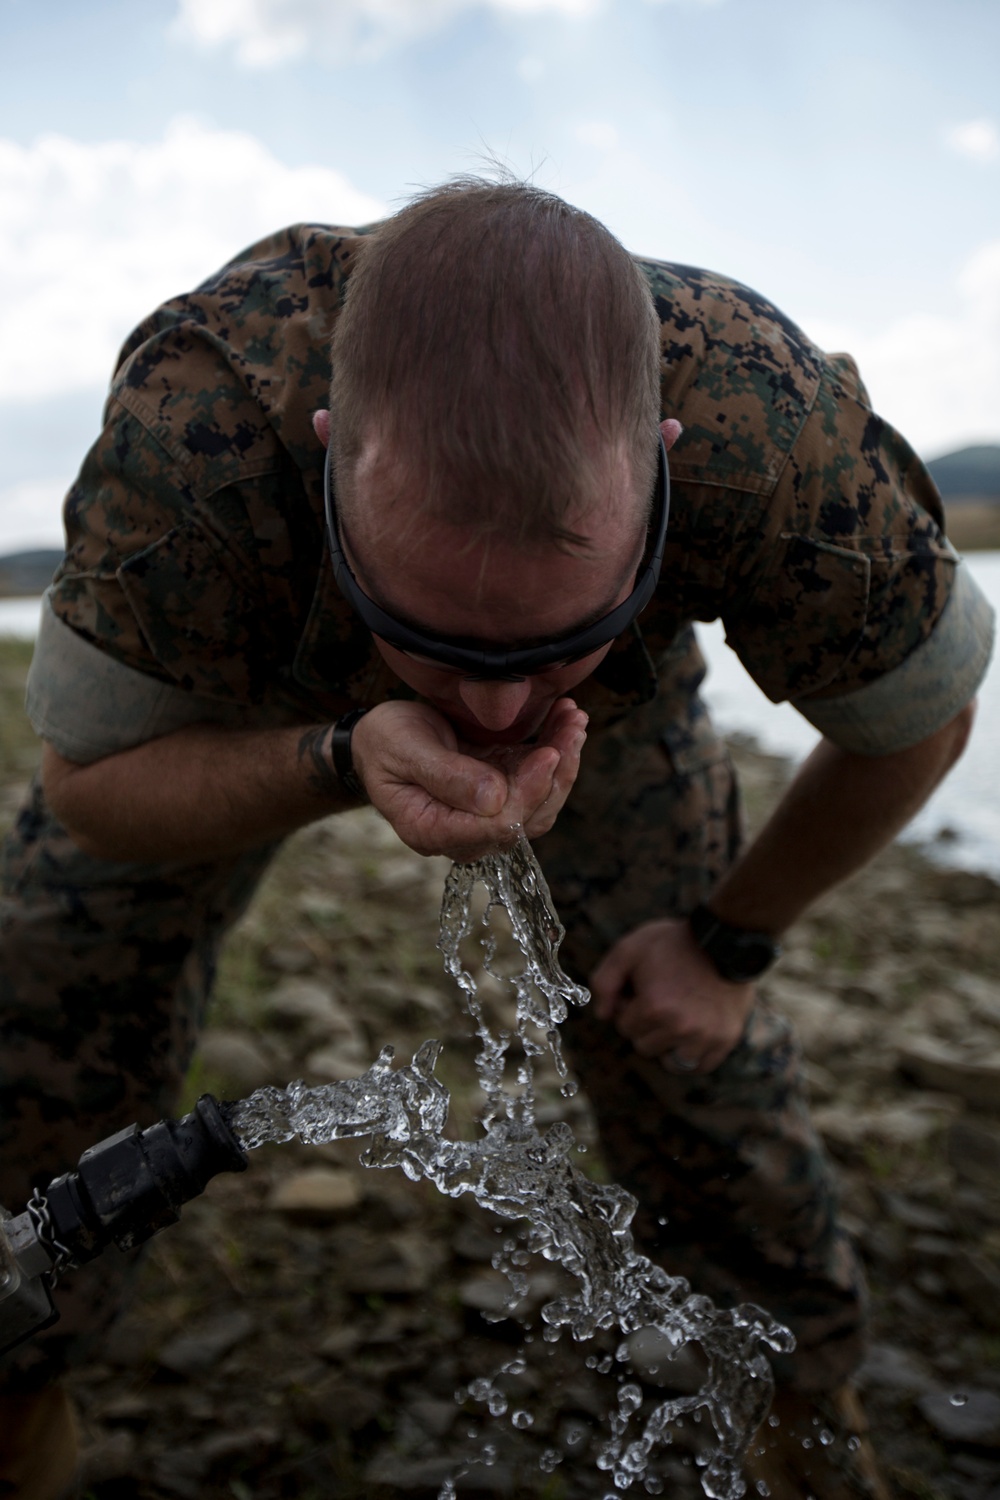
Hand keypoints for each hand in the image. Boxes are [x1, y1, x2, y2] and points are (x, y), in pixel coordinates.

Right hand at [350, 697, 586, 860]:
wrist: (380, 739)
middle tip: (573, 725)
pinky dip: (556, 755)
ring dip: (563, 762)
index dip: (528, 792)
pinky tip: (564, 722)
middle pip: (526, 818)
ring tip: (574, 718)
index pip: (495, 826)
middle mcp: (464, 834)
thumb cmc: (383, 742)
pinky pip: (537, 786)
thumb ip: (446, 774)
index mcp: (432, 830)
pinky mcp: (500, 795)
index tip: (548, 753)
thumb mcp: (403, 749)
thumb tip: (495, 799)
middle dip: (556, 773)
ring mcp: (485, 817)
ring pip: (540, 805)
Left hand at [591, 918, 753, 1073]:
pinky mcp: (725, 1040)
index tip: (642, 991)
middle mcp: (680, 1027)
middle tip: (661, 1000)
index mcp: (653, 1007)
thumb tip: (602, 1015)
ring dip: (668, 1043)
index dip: (629, 1007)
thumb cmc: (674, 943)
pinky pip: (700, 1066)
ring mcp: (705, 1036)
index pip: (624, 1027)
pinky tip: (692, 1034)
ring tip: (676, 1017)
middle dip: (646, 1026)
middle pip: (644, 1046)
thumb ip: (605, 981)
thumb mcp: (629, 949)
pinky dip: (692, 1055)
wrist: (725, 940)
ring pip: (670, 1061)